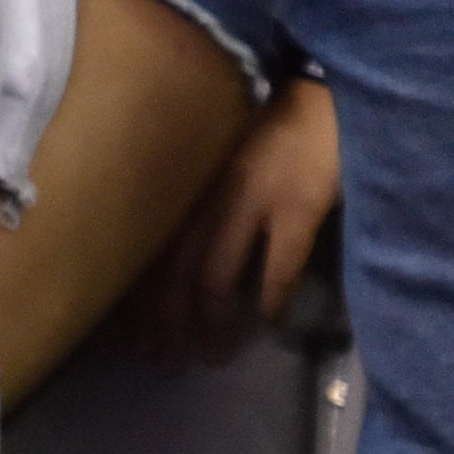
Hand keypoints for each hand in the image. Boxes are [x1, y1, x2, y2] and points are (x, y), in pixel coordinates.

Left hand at [141, 76, 341, 363]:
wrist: (321, 91)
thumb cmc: (267, 127)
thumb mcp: (214, 162)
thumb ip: (194, 202)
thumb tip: (171, 262)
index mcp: (182, 182)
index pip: (145, 249)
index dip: (136, 298)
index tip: (132, 335)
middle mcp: (205, 193)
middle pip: (171, 272)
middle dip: (165, 322)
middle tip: (164, 362)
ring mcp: (252, 199)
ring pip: (214, 277)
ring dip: (211, 323)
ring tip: (213, 354)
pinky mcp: (297, 205)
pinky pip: (276, 267)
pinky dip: (269, 300)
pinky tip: (268, 323)